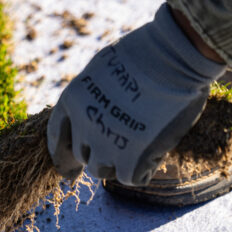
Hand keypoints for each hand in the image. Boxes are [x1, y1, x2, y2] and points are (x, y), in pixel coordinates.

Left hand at [47, 4, 225, 185]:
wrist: (173, 58)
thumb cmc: (148, 54)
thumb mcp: (105, 69)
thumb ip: (95, 96)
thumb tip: (99, 114)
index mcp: (72, 100)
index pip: (57, 137)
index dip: (63, 156)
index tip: (69, 171)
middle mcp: (83, 126)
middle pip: (83, 156)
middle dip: (99, 154)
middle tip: (123, 146)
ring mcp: (105, 145)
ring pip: (102, 170)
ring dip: (120, 163)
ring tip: (144, 142)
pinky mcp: (131, 160)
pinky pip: (131, 177)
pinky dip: (144, 169)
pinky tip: (157, 150)